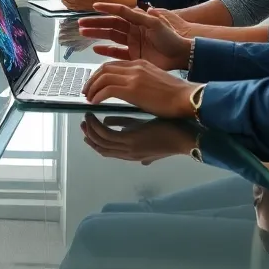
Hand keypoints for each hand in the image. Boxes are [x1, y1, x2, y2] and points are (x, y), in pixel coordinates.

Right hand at [77, 3, 191, 70]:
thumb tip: (128, 6)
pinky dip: (105, 50)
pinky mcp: (133, 56)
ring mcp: (132, 43)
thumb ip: (139, 16)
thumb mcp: (156, 23)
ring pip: (110, 37)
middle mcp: (133, 30)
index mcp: (138, 20)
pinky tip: (95, 48)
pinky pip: (116, 52)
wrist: (180, 57)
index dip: (107, 8)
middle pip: (110, 25)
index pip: (119, 12)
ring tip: (83, 32)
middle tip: (81, 24)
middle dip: (95, 23)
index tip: (94, 6)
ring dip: (97, 34)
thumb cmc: (171, 38)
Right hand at [80, 114, 198, 164]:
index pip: (106, 150)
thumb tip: (112, 121)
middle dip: (88, 135)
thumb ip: (129, 127)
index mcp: (131, 152)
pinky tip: (95, 115)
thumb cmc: (171, 132)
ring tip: (86, 116)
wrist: (186, 136)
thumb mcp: (145, 131)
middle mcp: (127, 153)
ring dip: (90, 129)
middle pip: (100, 148)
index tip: (87, 129)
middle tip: (82, 122)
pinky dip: (97, 126)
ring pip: (100, 141)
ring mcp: (128, 147)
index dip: (94, 140)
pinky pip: (107, 134)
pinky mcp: (131, 140)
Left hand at [81, 59, 200, 117]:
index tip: (94, 84)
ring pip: (102, 77)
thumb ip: (141, 83)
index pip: (113, 65)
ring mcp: (133, 76)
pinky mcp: (132, 89)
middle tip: (86, 91)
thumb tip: (131, 94)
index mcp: (140, 63)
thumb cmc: (176, 95)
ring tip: (88, 97)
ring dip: (92, 88)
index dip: (100, 74)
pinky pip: (107, 89)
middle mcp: (135, 67)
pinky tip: (95, 102)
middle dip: (92, 79)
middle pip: (104, 68)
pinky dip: (98, 95)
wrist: (187, 98)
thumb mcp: (155, 82)